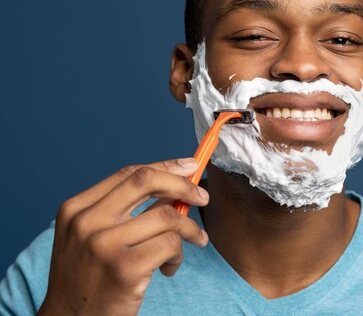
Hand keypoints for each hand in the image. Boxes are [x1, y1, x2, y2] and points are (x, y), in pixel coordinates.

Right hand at [37, 158, 209, 315]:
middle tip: (203, 197)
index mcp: (76, 208)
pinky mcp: (125, 268)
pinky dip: (178, 256)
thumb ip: (125, 211)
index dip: (165, 166)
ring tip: (190, 244)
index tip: (190, 166)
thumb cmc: (88, 279)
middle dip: (183, 184)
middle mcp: (86, 221)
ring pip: (167, 216)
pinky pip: (171, 245)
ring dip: (189, 230)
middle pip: (146, 180)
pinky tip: (168, 268)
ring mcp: (104, 244)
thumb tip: (175, 188)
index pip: (129, 173)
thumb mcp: (92, 237)